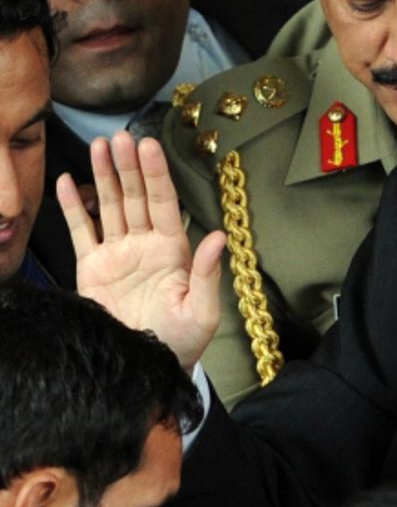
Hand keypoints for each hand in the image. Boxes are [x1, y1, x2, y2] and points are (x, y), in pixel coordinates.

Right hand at [57, 132, 224, 372]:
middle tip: (119, 137)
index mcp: (173, 250)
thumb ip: (206, 274)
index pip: (163, 202)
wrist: (143, 370)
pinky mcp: (92, 268)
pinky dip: (73, 206)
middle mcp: (145, 245)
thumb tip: (218, 237)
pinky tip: (67, 181)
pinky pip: (81, 230)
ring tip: (98, 146)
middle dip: (128, 166)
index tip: (148, 146)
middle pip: (135, 196)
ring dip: (105, 176)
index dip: (156, 174)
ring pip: (110, 206)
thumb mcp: (201, 312)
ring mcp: (118, 254)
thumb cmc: (180, 343)